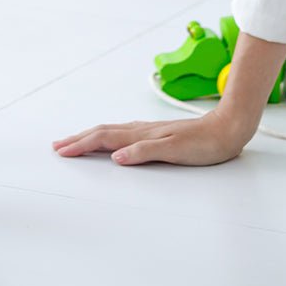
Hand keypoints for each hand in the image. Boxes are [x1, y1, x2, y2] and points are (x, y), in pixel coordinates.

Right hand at [52, 110, 252, 166]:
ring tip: (75, 141)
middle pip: (102, 132)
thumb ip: (145, 152)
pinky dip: (107, 137)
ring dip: (90, 136)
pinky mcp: (156, 133)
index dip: (81, 144)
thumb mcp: (175, 150)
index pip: (104, 139)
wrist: (227, 128)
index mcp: (141, 134)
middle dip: (78, 139)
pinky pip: (122, 134)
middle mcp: (141, 130)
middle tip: (58, 145)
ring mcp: (148, 130)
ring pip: (111, 132)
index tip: (62, 151)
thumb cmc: (204, 143)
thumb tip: (117, 157)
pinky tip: (110, 140)